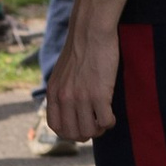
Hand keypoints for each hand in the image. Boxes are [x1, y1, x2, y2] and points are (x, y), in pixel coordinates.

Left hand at [48, 20, 120, 150]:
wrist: (91, 30)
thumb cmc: (81, 47)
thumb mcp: (62, 72)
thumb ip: (63, 90)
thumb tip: (70, 106)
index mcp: (53, 93)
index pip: (56, 127)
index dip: (69, 133)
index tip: (80, 127)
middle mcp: (64, 98)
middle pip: (72, 133)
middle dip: (85, 134)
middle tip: (95, 124)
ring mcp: (81, 98)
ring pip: (89, 131)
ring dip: (99, 129)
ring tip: (104, 119)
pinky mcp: (99, 95)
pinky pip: (106, 121)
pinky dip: (110, 122)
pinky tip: (111, 113)